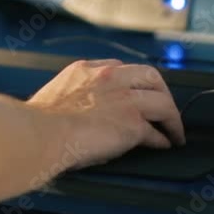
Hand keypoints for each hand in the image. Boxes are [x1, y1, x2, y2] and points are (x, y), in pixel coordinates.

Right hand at [26, 59, 185, 168]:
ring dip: (171, 117)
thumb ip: (74, 95)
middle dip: (161, 92)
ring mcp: (124, 99)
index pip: (120, 68)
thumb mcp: (56, 94)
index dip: (133, 81)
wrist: (40, 134)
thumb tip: (82, 113)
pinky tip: (163, 145)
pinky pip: (156, 131)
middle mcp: (109, 78)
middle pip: (150, 76)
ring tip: (174, 130)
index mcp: (85, 69)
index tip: (137, 91)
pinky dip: (163, 138)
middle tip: (164, 107)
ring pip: (162, 101)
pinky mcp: (132, 123)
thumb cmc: (38, 123)